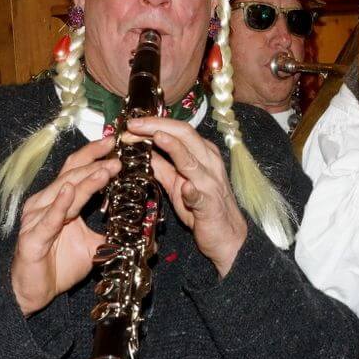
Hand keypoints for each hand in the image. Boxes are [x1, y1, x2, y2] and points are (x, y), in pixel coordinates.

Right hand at [10, 136, 121, 315]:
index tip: (114, 143)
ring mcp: (37, 219)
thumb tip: (141, 229)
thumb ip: (112, 233)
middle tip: (116, 153)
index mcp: (58, 200)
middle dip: (95, 162)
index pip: (76, 170)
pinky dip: (60, 205)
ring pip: (64, 192)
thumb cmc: (59, 265)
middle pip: (71, 174)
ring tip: (106, 169)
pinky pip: (49, 219)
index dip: (94, 155)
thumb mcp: (94, 245)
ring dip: (86, 180)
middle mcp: (45, 203)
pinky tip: (70, 192)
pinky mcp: (33, 238)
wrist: (36, 292)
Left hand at [127, 117, 247, 277]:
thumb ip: (162, 165)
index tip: (132, 124)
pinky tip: (185, 187)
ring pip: (193, 160)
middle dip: (157, 126)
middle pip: (185, 135)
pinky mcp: (209, 205)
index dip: (154, 124)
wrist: (226, 235)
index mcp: (202, 153)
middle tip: (134, 124)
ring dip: (174, 147)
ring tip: (156, 137)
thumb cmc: (203, 206)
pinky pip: (200, 196)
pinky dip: (192, 191)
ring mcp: (210, 183)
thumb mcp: (178, 182)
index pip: (178, 130)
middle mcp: (208, 162)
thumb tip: (141, 148)